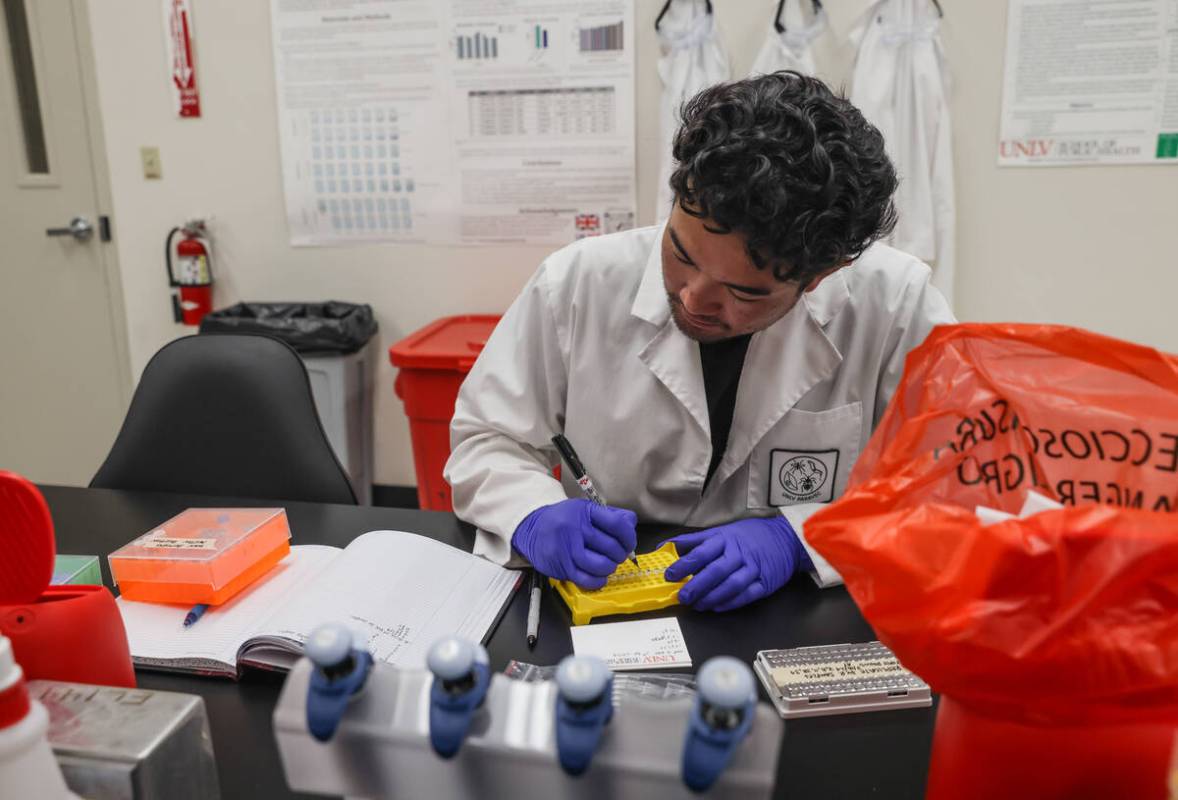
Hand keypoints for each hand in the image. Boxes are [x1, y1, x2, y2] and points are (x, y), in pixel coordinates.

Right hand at [511, 499, 636, 588]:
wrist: (532, 529)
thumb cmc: (563, 520)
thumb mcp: (585, 509)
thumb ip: (610, 515)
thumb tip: (631, 526)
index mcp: (585, 511)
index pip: (617, 524)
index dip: (629, 537)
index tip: (629, 543)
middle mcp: (575, 529)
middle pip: (611, 547)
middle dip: (620, 554)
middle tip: (617, 555)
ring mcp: (567, 549)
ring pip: (600, 565)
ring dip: (610, 568)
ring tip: (607, 564)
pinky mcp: (562, 566)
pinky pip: (587, 579)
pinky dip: (598, 581)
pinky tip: (599, 576)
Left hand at [662, 517, 811, 611]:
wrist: (785, 539)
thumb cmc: (748, 536)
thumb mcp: (721, 532)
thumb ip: (694, 541)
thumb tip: (664, 547)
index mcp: (725, 539)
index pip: (701, 552)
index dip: (684, 564)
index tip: (669, 575)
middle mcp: (738, 554)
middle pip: (715, 571)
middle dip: (696, 585)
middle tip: (682, 596)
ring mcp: (753, 569)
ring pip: (731, 585)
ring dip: (712, 597)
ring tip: (698, 605)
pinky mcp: (765, 583)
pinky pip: (747, 595)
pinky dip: (731, 602)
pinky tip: (717, 607)